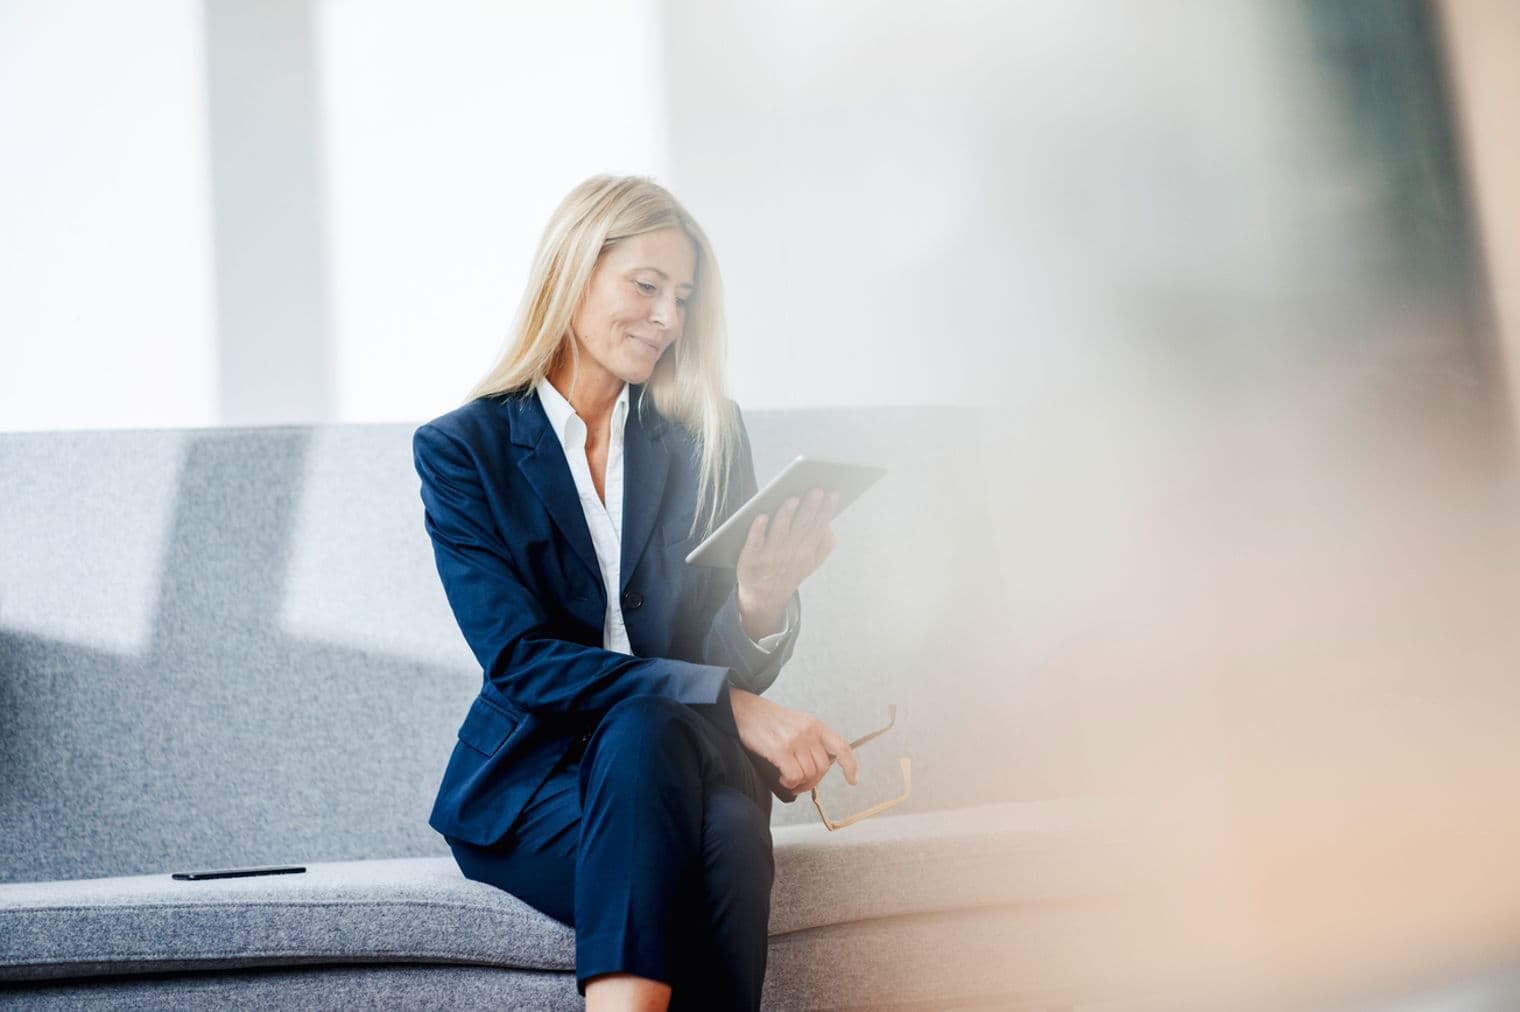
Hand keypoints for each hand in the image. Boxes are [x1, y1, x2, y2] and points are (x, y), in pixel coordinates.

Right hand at [729, 686, 857, 794]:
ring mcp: (795, 740)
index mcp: (814, 724)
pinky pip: (794, 776)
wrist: (742, 709)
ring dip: (799, 783)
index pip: (841, 746)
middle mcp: (808, 731)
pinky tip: (782, 778)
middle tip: (800, 782)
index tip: (852, 779)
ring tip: (788, 779)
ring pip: (809, 774)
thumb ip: (808, 742)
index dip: (850, 765)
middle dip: (813, 781)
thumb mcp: (795, 724)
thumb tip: (815, 769)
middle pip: (823, 768)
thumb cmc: (765, 720)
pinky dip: (790, 783)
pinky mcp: (780, 749)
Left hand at [736, 488, 839, 633]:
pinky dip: (758, 529)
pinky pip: (755, 541)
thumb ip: (824, 545)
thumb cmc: (789, 571)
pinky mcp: (751, 558)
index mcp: (807, 554)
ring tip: (792, 498)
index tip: (832, 493)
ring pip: (780, 531)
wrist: (764, 598)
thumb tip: (829, 522)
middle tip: (816, 489)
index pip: (819, 528)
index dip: (827, 511)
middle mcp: (790, 554)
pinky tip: (762, 515)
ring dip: (786, 515)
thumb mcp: (811, 563)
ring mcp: (770, 556)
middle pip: (802, 527)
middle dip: (810, 508)